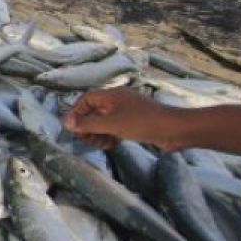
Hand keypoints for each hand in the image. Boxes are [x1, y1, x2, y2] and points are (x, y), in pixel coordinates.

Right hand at [62, 87, 183, 150]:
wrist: (174, 129)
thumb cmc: (142, 123)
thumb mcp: (111, 124)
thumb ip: (88, 124)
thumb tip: (66, 123)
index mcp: (111, 95)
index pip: (86, 99)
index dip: (76, 112)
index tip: (71, 128)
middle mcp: (117, 100)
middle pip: (94, 111)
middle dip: (87, 125)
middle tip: (85, 140)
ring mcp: (127, 112)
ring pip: (104, 121)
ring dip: (97, 133)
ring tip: (98, 144)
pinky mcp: (134, 123)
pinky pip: (115, 127)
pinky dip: (109, 135)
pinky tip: (110, 145)